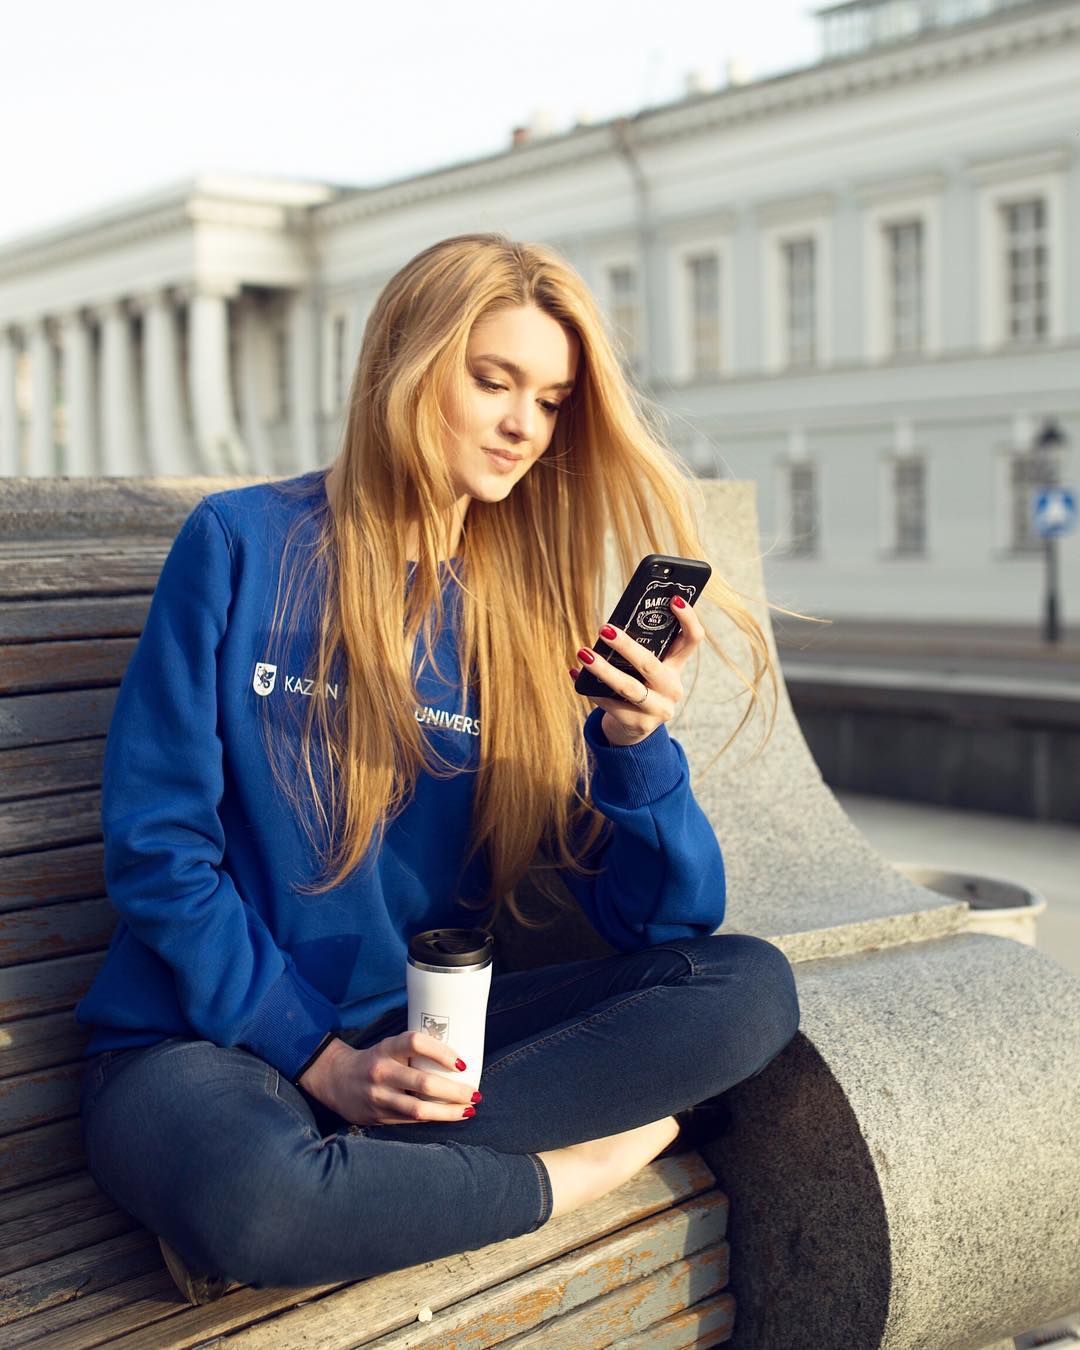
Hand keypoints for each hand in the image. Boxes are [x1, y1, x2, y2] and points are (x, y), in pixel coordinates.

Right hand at [298, 1031, 479, 1126]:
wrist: (336, 1079)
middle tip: (475, 1093)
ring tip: (469, 1109)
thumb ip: (415, 1053)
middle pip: (423, 1083)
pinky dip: (434, 1119)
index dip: (441, 1052)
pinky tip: (450, 1116)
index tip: (463, 1062)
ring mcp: (379, 1097)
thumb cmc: (375, 1060)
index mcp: (387, 1048)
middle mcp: (382, 1072)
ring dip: (448, 1112)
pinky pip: (412, 1120)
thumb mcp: (390, 1047)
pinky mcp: (379, 1116)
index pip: (416, 1043)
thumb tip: (458, 1060)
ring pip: (419, 1110)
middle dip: (454, 1091)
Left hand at [570, 597, 704, 747]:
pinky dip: (590, 689)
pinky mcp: (638, 724)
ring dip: (603, 669)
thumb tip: (610, 625)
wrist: (633, 729)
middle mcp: (672, 689)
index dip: (687, 619)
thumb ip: (639, 649)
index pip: (692, 640)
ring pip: (628, 687)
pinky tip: (575, 675)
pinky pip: (610, 704)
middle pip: (651, 664)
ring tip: (584, 653)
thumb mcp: (645, 669)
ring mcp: (658, 709)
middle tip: (605, 629)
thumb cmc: (638, 687)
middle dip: (626, 645)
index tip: (673, 599)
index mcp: (676, 667)